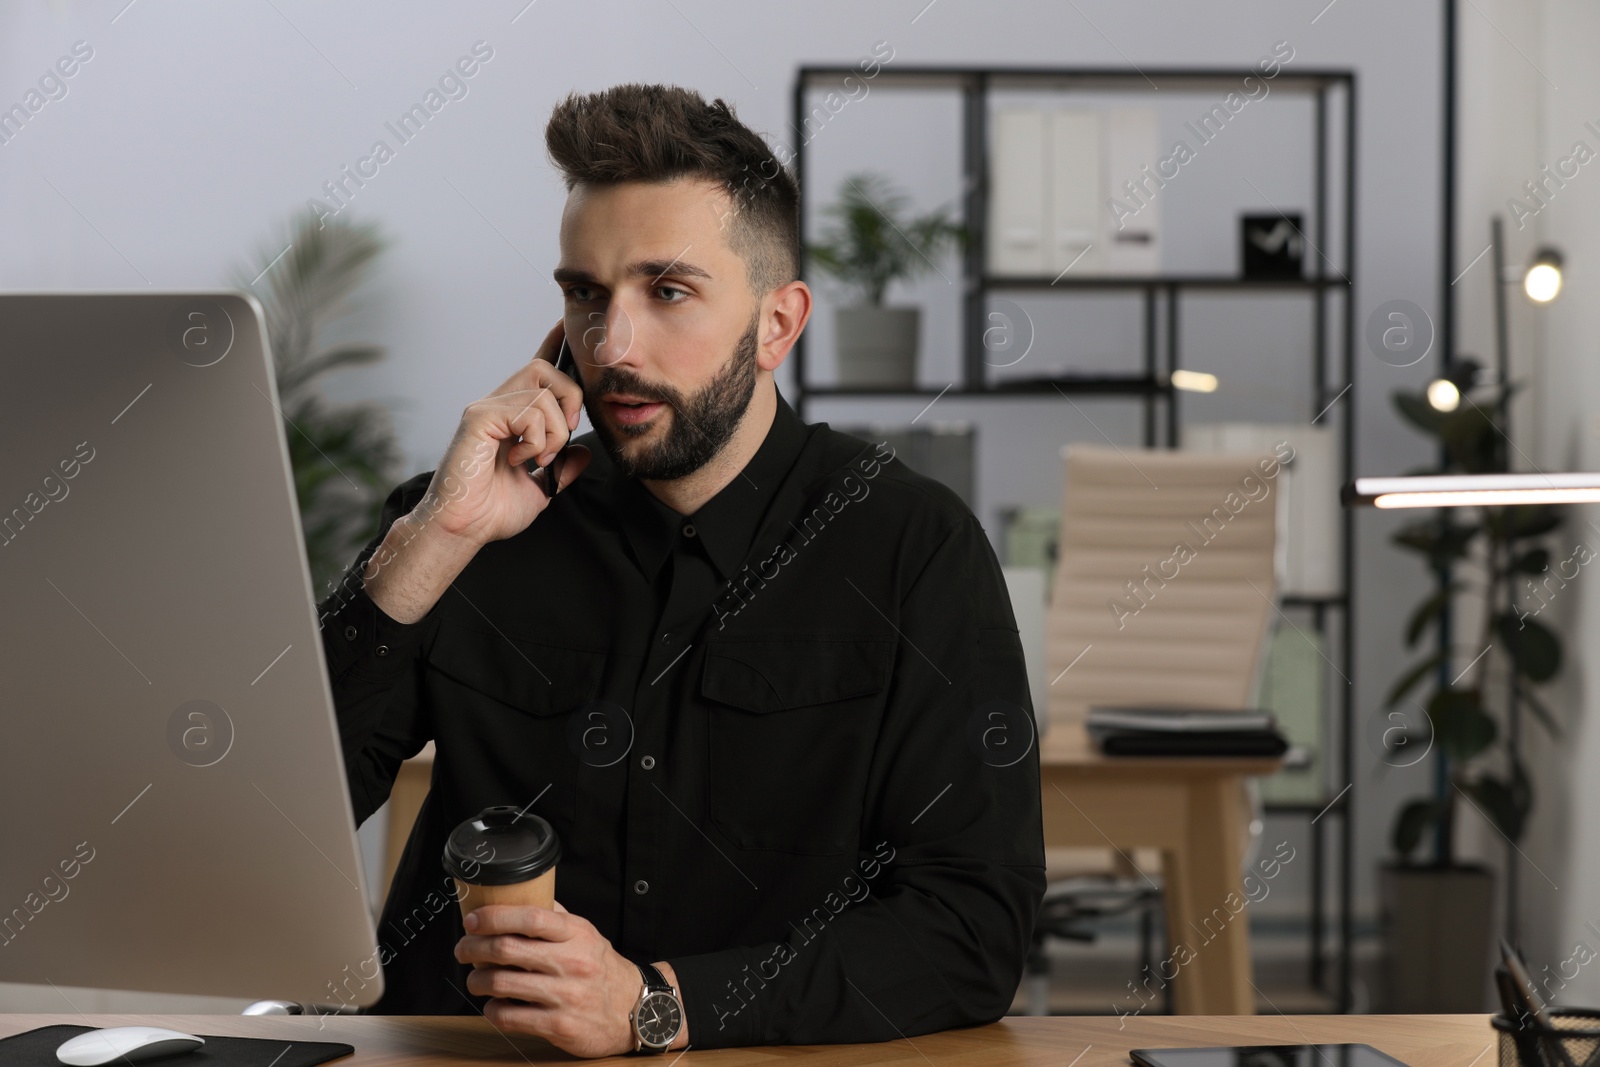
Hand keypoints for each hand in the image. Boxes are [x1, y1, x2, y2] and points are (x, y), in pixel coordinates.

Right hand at [416, 319, 590, 548]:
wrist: (464, 528)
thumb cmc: (491, 511)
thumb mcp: (541, 488)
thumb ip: (562, 467)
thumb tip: (583, 451)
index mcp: (512, 417)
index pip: (536, 373)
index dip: (552, 345)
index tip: (565, 324)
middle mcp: (498, 405)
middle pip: (546, 369)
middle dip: (570, 399)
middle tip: (563, 436)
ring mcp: (486, 408)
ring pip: (543, 394)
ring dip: (554, 434)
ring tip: (536, 459)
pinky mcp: (479, 417)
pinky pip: (528, 412)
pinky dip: (536, 440)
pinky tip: (519, 459)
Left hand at [455, 901, 686, 1057]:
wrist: (635, 1010)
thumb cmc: (603, 969)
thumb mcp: (586, 935)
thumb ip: (555, 917)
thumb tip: (520, 897)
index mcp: (576, 934)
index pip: (531, 917)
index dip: (494, 917)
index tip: (473, 920)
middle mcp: (572, 962)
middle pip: (507, 950)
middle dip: (473, 948)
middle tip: (463, 949)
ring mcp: (566, 995)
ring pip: (502, 985)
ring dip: (477, 981)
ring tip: (475, 980)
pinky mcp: (559, 1025)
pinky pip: (510, 1017)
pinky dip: (492, 1010)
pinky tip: (493, 1005)